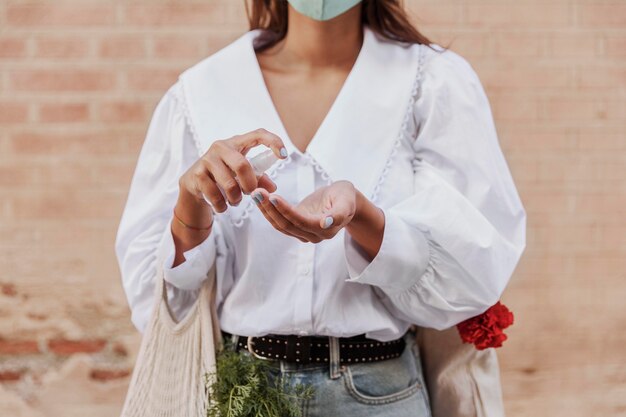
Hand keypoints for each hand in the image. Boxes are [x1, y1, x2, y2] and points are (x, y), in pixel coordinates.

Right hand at [169, 128, 286, 266]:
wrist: (195, 186)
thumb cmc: (224, 177)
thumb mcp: (243, 176)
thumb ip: (259, 180)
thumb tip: (272, 188)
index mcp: (237, 143)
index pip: (258, 134)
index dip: (273, 142)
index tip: (284, 156)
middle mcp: (221, 147)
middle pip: (242, 165)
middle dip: (250, 185)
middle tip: (250, 194)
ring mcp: (207, 159)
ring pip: (229, 184)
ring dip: (236, 198)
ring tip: (235, 201)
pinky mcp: (197, 174)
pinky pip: (216, 195)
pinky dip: (223, 206)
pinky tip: (222, 206)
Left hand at [251, 180, 357, 242]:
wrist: (343, 200)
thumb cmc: (345, 196)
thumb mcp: (347, 200)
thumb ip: (340, 212)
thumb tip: (326, 223)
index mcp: (326, 229)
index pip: (301, 221)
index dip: (286, 210)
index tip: (273, 196)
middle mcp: (313, 235)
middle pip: (287, 224)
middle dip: (270, 208)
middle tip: (257, 192)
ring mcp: (303, 234)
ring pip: (280, 225)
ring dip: (266, 210)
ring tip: (255, 193)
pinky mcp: (295, 227)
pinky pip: (278, 221)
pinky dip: (268, 210)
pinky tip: (260, 198)